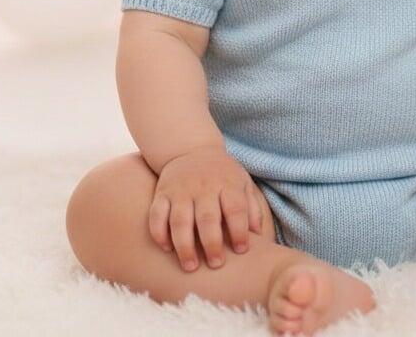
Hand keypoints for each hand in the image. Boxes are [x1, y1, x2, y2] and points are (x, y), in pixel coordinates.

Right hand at [148, 145, 263, 270]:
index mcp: (228, 183)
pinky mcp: (162, 193)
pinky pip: (156, 215)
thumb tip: (259, 235)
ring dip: (184, 246)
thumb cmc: (222, 174)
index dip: (239, 231)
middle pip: (207, 218)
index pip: (235, 209)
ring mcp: (181, 190)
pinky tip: (167, 249)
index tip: (241, 250)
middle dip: (212, 243)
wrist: (191, 149)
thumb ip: (252, 208)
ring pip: (180, 220)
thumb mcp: (242, 182)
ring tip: (191, 267)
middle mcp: (203, 186)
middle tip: (216, 264)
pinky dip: (159, 233)